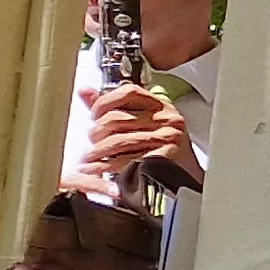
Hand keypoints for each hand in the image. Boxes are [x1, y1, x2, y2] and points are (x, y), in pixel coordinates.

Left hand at [78, 80, 197, 184]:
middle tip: (91, 142)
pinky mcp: (162, 159)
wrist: (184, 177)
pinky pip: (125, 160)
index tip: (94, 115)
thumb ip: (113, 107)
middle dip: (96, 132)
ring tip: (87, 159)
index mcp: (161, 106)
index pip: (128, 93)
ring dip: (96, 152)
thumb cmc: (163, 150)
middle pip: (117, 118)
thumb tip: (85, 92)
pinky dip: (104, 167)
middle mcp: (167, 119)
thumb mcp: (143, 122)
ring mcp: (167, 139)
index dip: (105, 102)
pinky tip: (95, 169)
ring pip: (118, 141)